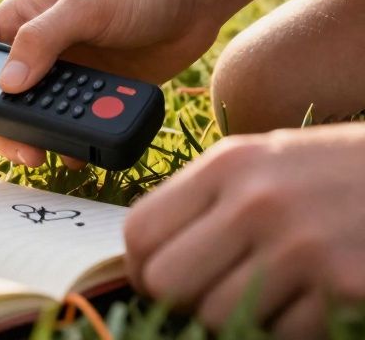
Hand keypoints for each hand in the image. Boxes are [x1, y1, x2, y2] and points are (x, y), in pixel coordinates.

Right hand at [0, 0, 220, 166]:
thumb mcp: (85, 8)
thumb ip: (42, 41)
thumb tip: (6, 85)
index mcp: (21, 19)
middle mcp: (38, 49)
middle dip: (3, 129)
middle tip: (22, 150)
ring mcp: (66, 74)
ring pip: (34, 118)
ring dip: (36, 140)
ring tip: (49, 155)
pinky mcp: (95, 93)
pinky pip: (72, 126)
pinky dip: (72, 143)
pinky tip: (81, 151)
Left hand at [124, 124, 364, 336]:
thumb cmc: (344, 174)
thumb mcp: (270, 161)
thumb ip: (209, 201)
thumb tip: (148, 257)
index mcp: (229, 165)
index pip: (140, 232)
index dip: (141, 268)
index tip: (159, 280)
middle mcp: (257, 201)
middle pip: (166, 282)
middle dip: (181, 300)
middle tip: (211, 296)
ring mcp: (301, 245)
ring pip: (216, 316)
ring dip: (239, 317)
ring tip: (273, 292)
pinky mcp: (342, 285)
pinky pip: (279, 333)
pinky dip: (291, 329)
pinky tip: (314, 300)